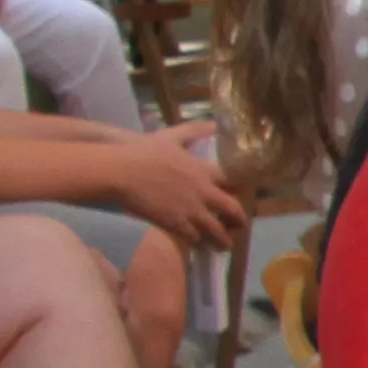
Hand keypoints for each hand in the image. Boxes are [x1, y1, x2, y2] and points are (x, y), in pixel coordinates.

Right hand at [103, 122, 254, 252]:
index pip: (235, 181)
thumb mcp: (172, 136)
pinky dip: (200, 242)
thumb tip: (216, 123)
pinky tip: (200, 244)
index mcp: (204, 170)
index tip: (246, 195)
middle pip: (232, 209)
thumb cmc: (144, 152)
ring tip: (224, 245)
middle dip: (239, 220)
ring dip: (223, 239)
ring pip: (216, 230)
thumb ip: (194, 130)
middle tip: (239, 226)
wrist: (121, 173)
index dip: (243, 189)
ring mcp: (191, 210)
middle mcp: (203, 192)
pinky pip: (195, 238)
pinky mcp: (176, 224)